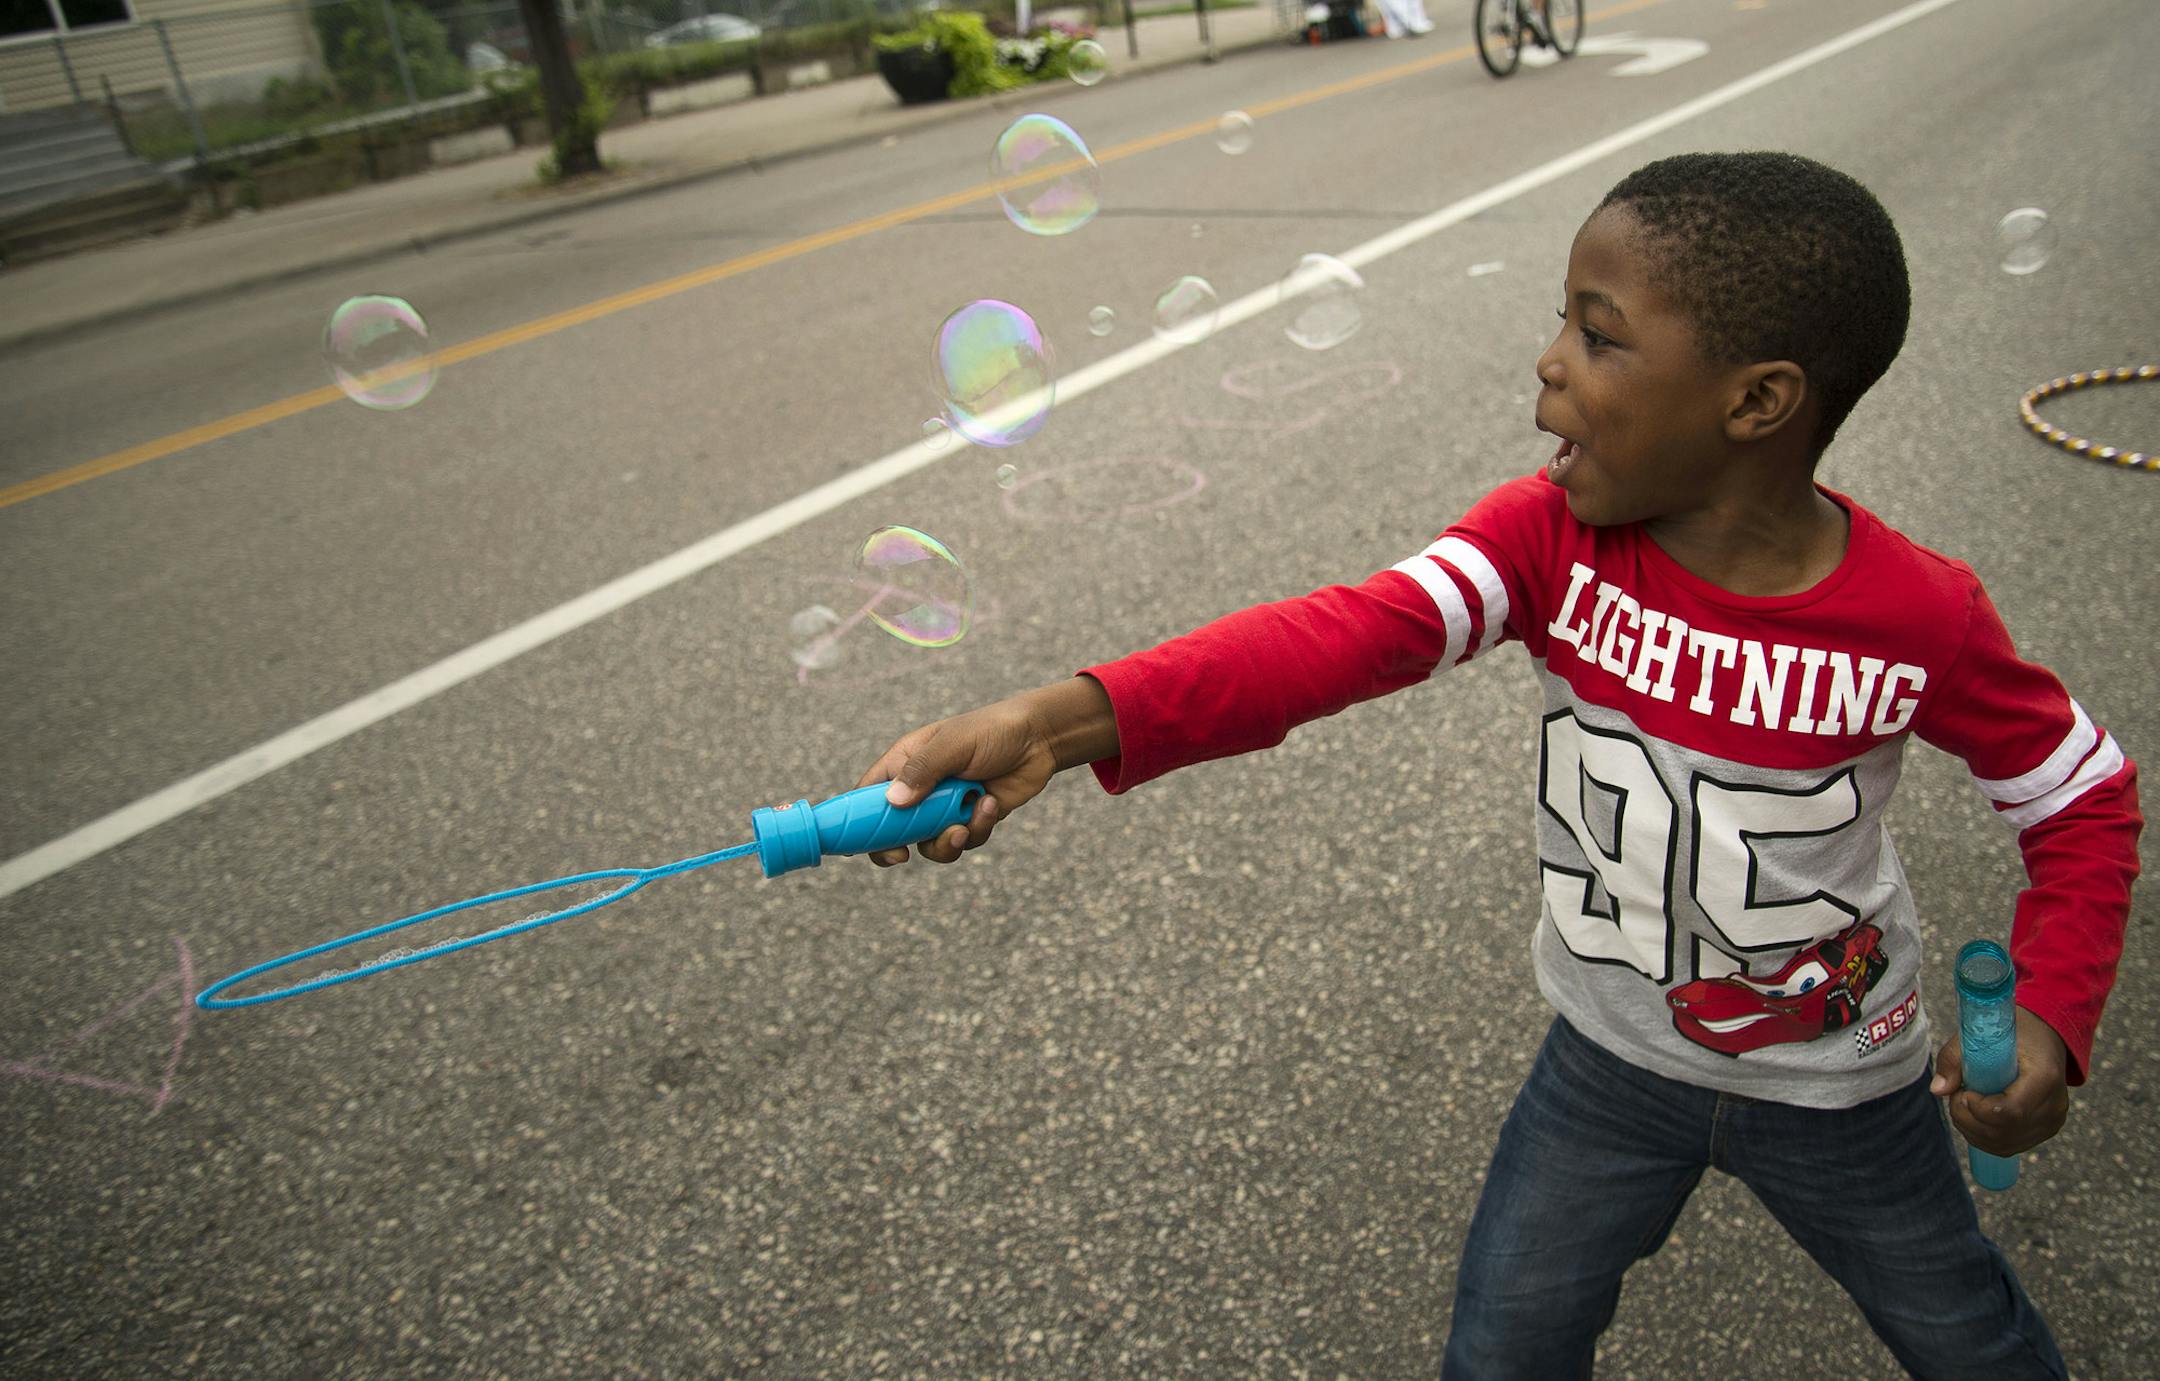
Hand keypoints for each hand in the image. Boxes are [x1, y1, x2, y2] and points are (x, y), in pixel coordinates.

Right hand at [851, 683, 1087, 865]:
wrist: (1039, 738)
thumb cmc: (992, 730)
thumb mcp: (954, 744)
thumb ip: (923, 771)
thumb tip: (894, 801)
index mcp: (906, 762)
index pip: (868, 794)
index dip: (859, 821)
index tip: (862, 844)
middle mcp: (922, 788)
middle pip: (894, 829)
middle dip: (902, 844)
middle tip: (905, 855)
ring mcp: (946, 806)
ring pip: (929, 843)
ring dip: (946, 841)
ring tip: (964, 824)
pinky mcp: (971, 819)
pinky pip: (963, 841)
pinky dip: (976, 829)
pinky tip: (989, 804)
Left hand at [1930, 1008, 2070, 1156]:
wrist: (2044, 1036)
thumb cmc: (2012, 1034)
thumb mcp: (1980, 1034)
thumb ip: (1954, 1059)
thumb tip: (1937, 1090)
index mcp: (2044, 1077)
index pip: (2011, 1112)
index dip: (1978, 1109)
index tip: (1963, 1091)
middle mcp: (2054, 1105)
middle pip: (2004, 1133)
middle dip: (1968, 1120)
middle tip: (1957, 1095)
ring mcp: (2052, 1121)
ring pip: (2003, 1145)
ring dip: (1972, 1130)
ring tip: (1964, 1103)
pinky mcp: (2046, 1130)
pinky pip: (2009, 1146)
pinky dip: (1983, 1137)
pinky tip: (1974, 1117)